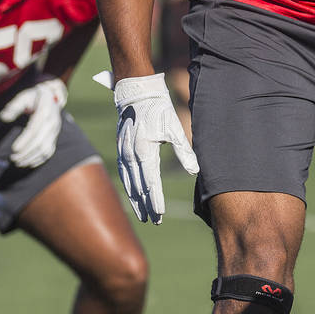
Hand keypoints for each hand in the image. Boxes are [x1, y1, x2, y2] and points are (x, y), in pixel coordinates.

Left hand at [0, 77, 67, 167]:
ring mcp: (55, 131)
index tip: (14, 149)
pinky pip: (49, 151)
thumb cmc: (33, 97)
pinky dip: (39, 159)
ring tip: (17, 162)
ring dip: (31, 158)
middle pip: (40, 142)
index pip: (35, 129)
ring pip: (46, 149)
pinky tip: (28, 163)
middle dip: (26, 152)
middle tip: (12, 158)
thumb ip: (14, 106)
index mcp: (45, 111)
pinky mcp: (54, 137)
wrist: (50, 96)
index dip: (25, 140)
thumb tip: (3, 117)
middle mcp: (53, 122)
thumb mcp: (23, 97)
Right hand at [113, 73, 198, 224]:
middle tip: (154, 222)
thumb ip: (184, 151)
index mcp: (145, 150)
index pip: (151, 182)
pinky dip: (127, 186)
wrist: (136, 92)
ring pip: (128, 182)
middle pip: (139, 186)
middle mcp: (131, 153)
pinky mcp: (120, 147)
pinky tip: (132, 195)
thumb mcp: (174, 128)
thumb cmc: (158, 109)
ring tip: (143, 215)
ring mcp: (123, 151)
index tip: (160, 215)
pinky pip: (122, 172)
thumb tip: (194, 171)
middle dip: (146, 205)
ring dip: (135, 199)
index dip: (156, 200)